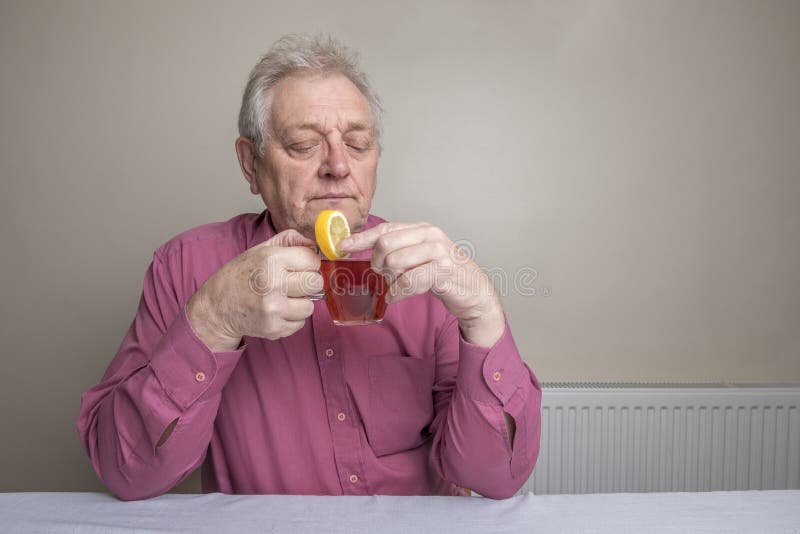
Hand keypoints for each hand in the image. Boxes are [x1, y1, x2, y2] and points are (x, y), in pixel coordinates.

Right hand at [186, 229, 322, 350]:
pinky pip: (300, 323)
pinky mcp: (274, 328)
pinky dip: (292, 318)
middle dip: (309, 282)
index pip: (313, 260)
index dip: (308, 263)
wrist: (217, 307)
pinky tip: (277, 311)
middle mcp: (272, 284)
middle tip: (293, 283)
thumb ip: (290, 240)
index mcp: (270, 260)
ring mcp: (273, 309)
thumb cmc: (242, 275)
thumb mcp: (261, 249)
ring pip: (311, 306)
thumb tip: (317, 244)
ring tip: (284, 298)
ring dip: (301, 303)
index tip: (298, 266)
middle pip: (316, 283)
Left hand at [339, 222, 505, 346]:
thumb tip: (362, 250)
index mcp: (421, 229)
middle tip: (384, 276)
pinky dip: (397, 293)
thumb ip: (397, 250)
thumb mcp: (419, 257)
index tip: (342, 247)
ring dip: (390, 281)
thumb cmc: (443, 275)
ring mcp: (438, 252)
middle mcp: (430, 235)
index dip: (360, 239)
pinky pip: (408, 281)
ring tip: (397, 287)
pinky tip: (397, 296)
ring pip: (395, 263)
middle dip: (378, 264)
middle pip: (385, 245)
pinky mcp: (443, 271)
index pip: (385, 229)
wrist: (474, 292)